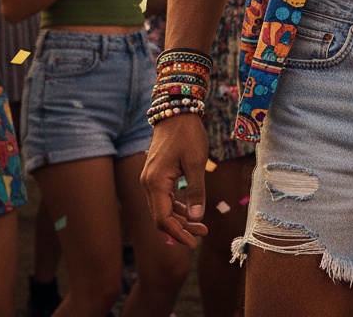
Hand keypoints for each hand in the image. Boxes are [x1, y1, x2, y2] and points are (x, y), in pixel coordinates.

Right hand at [141, 114, 210, 246]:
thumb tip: (197, 217)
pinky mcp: (156, 175)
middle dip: (181, 228)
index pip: (162, 219)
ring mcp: (150, 179)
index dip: (178, 233)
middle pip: (161, 216)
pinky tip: (191, 211)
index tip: (195, 241)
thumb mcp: (196, 162)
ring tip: (201, 226)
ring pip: (163, 208)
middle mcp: (148, 184)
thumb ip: (196, 190)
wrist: (176, 110)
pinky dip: (176, 206)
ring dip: (180, 218)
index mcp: (156, 183)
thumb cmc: (188, 134)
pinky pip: (164, 198)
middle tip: (203, 232)